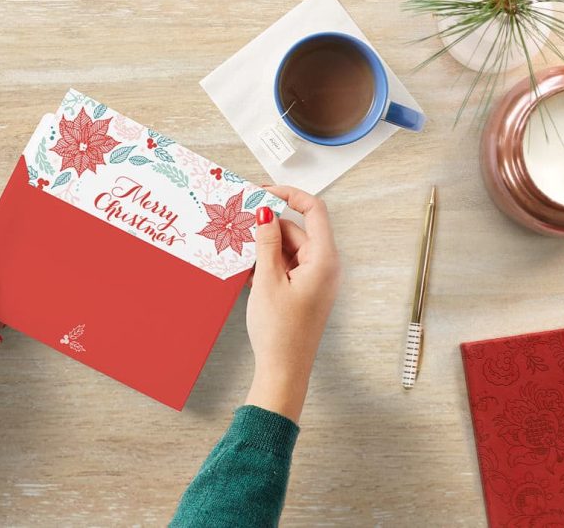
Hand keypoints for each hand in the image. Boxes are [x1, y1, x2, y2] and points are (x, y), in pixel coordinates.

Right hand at [244, 186, 340, 421]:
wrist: (284, 370)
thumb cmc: (279, 331)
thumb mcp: (267, 280)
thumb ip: (266, 242)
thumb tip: (265, 213)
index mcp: (323, 259)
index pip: (314, 210)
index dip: (289, 195)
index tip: (262, 192)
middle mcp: (324, 266)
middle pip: (297, 230)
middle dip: (268, 228)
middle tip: (238, 228)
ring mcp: (315, 279)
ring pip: (289, 248)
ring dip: (265, 249)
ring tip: (240, 257)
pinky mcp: (305, 291)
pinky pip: (286, 266)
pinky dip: (267, 265)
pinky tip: (248, 275)